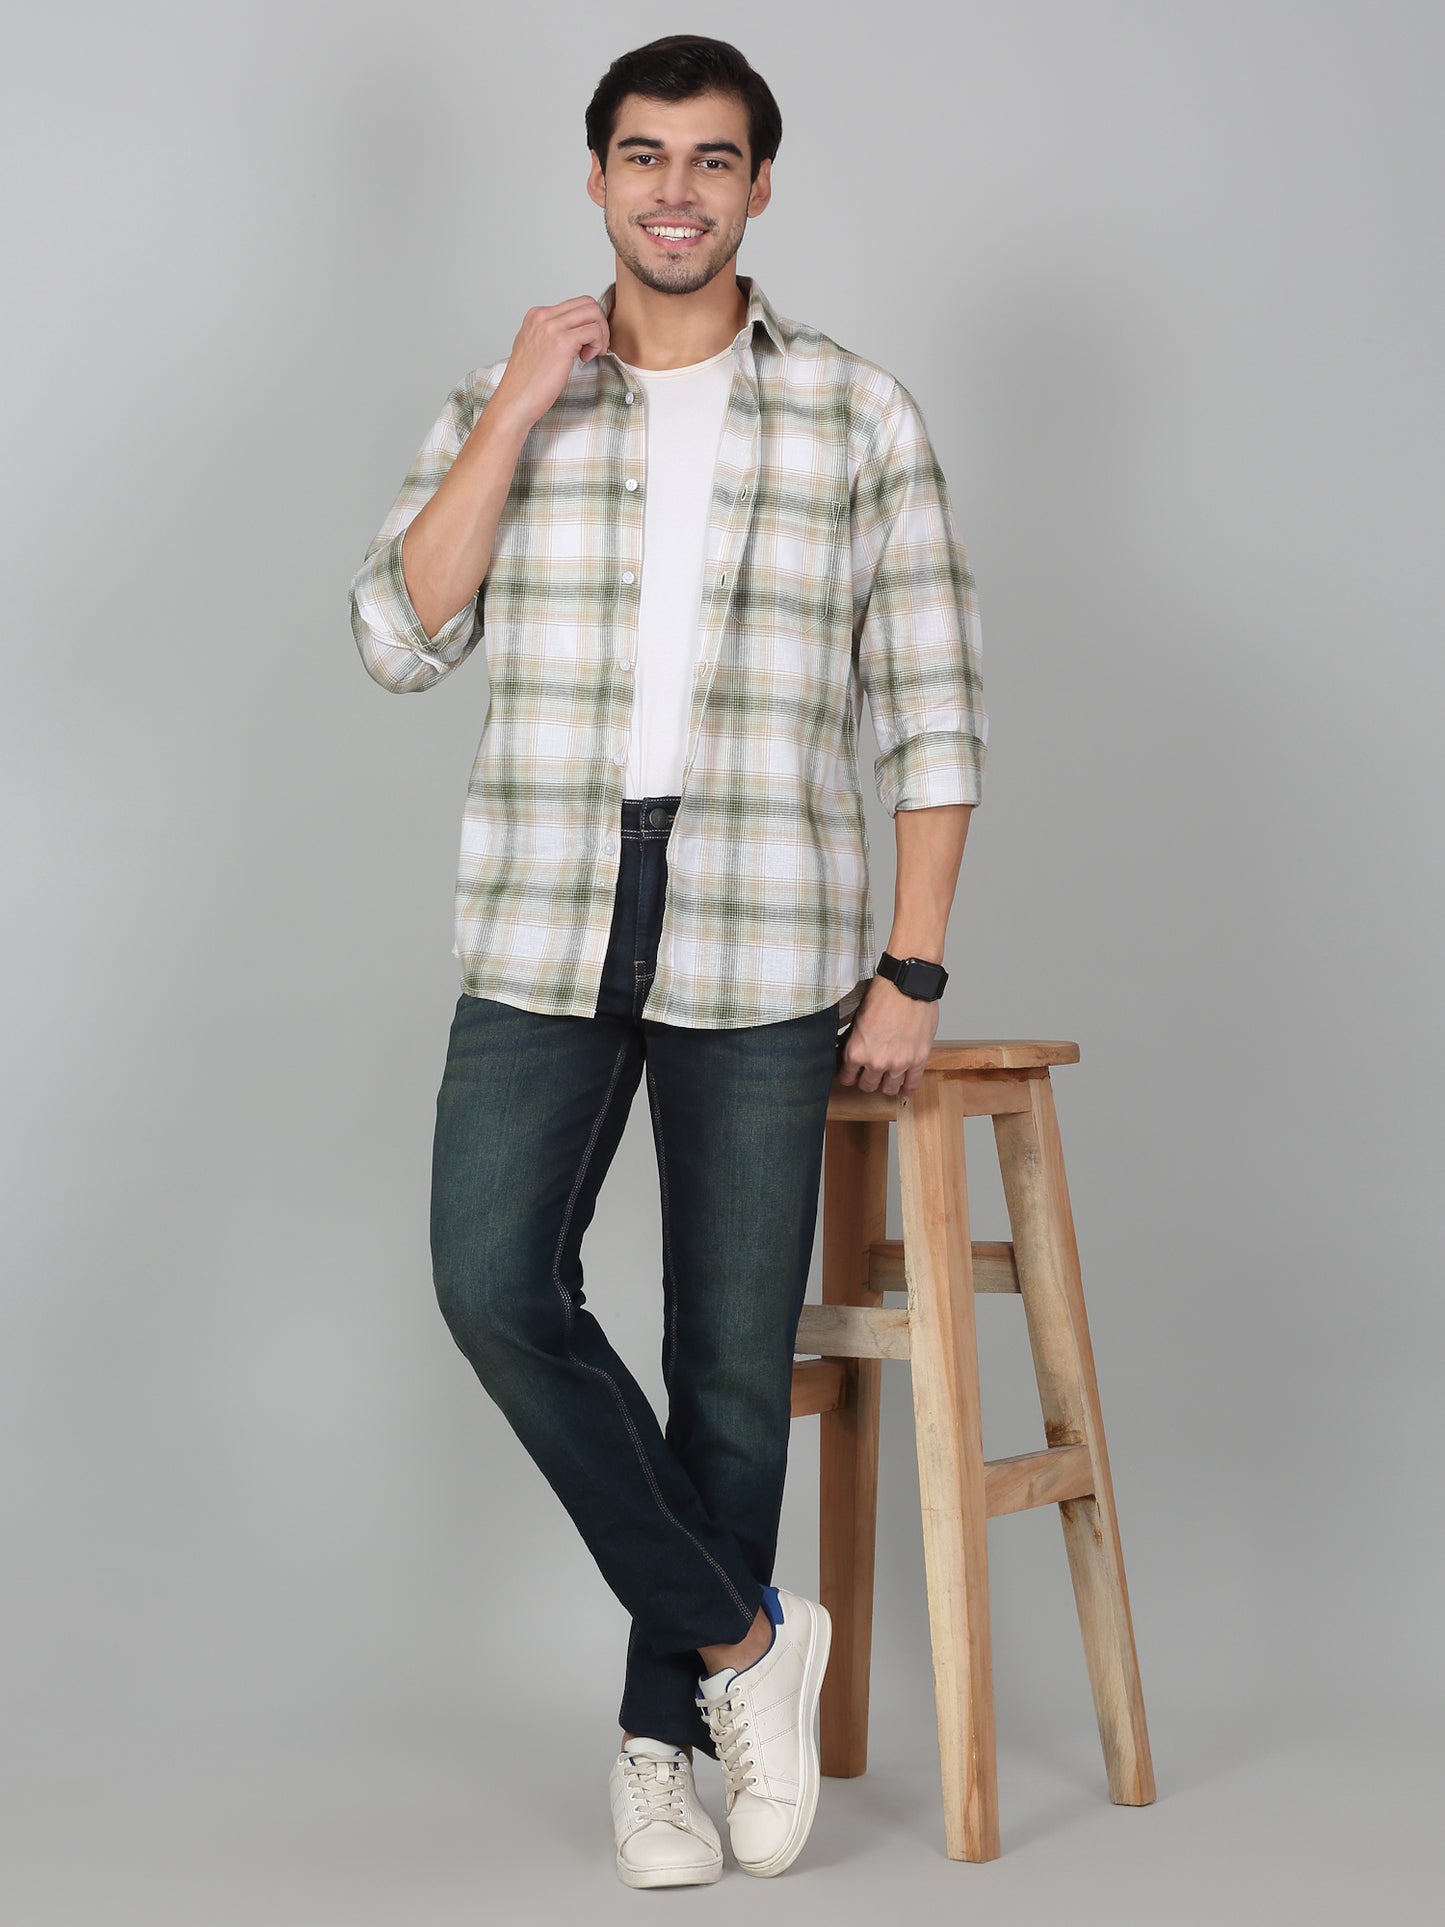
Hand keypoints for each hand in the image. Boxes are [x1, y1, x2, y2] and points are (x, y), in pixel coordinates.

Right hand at [491, 296, 610, 430]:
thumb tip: (575, 332)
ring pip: (593, 313)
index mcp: (536, 315)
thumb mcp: (534, 347)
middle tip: (596, 346)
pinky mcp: (562, 342)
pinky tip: (587, 359)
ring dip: (601, 334)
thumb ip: (551, 334)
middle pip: (588, 303)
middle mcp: (543, 317)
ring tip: (592, 353)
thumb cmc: (526, 383)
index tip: (587, 341)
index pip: (575, 304)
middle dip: (599, 324)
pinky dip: (598, 344)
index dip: (588, 322)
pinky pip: (594, 331)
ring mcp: (552, 328)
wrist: (515, 401)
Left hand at [835, 975, 940, 1096]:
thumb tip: (845, 1048)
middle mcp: (876, 1062)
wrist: (907, 984)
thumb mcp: (856, 1018)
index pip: (847, 1078)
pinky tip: (903, 1088)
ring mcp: (899, 1064)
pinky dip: (906, 1089)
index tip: (851, 1073)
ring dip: (886, 1084)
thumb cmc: (883, 994)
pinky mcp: (918, 1060)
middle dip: (866, 1079)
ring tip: (886, 1077)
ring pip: (888, 1088)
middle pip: (867, 1086)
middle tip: (868, 1073)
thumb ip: (852, 1039)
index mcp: (857, 1052)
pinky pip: (912, 1085)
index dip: (848, 1075)